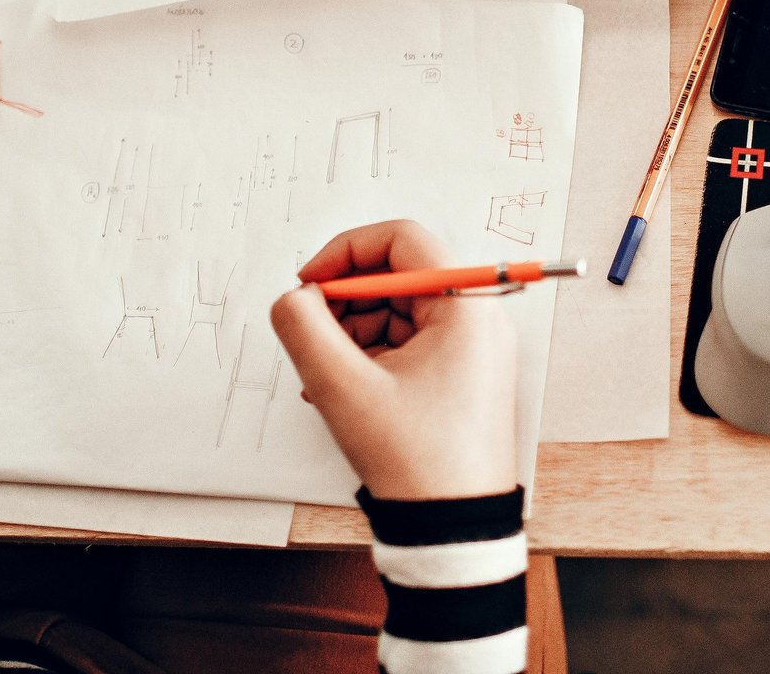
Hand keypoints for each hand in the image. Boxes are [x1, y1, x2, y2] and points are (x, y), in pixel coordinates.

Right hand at [271, 220, 517, 501]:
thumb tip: (292, 298)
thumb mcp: (344, 389)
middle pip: (397, 276)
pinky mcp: (458, 377)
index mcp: (466, 306)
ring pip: (396, 312)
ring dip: (351, 332)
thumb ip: (304, 329)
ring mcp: (469, 350)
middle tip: (310, 332)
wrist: (453, 529)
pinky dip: (368, 356)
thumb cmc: (417, 462)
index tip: (309, 282)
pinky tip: (338, 389)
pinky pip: (405, 344)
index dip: (346, 251)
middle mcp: (476, 320)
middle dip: (344, 300)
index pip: (402, 239)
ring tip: (323, 374)